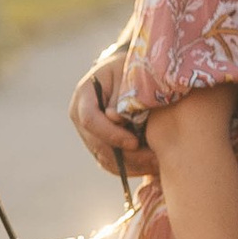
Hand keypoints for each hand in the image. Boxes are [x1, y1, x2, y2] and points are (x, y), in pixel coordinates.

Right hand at [70, 47, 156, 180]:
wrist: (128, 72)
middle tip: (154, 160)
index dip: (110, 134)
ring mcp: (88, 134)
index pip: (89, 120)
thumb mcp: (128, 76)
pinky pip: (112, 164)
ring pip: (105, 160)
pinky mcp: (100, 146)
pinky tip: (152, 166)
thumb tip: (115, 119)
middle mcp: (80, 117)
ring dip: (131, 166)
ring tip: (157, 165)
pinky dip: (131, 168)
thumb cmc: (131, 70)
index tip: (134, 142)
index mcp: (84, 95)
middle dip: (126, 156)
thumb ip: (123, 97)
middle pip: (97, 145)